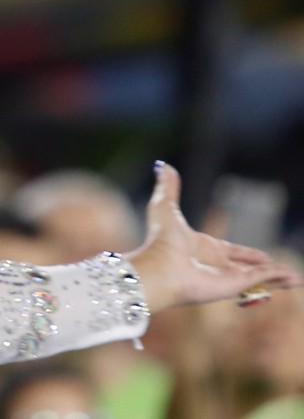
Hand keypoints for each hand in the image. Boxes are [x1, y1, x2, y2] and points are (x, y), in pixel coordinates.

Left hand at [129, 163, 302, 311]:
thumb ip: (168, 187)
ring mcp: (227, 276)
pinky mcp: (236, 285)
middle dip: (264, 268)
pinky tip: (294, 278)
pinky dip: (279, 277)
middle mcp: (217, 265)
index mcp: (203, 248)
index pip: (232, 251)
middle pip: (247, 267)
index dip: (247, 253)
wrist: (159, 267)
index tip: (262, 255)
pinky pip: (263, 279)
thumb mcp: (165, 206)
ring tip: (295, 279)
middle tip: (278, 269)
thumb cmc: (160, 239)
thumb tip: (162, 164)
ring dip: (277, 277)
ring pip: (260, 277)